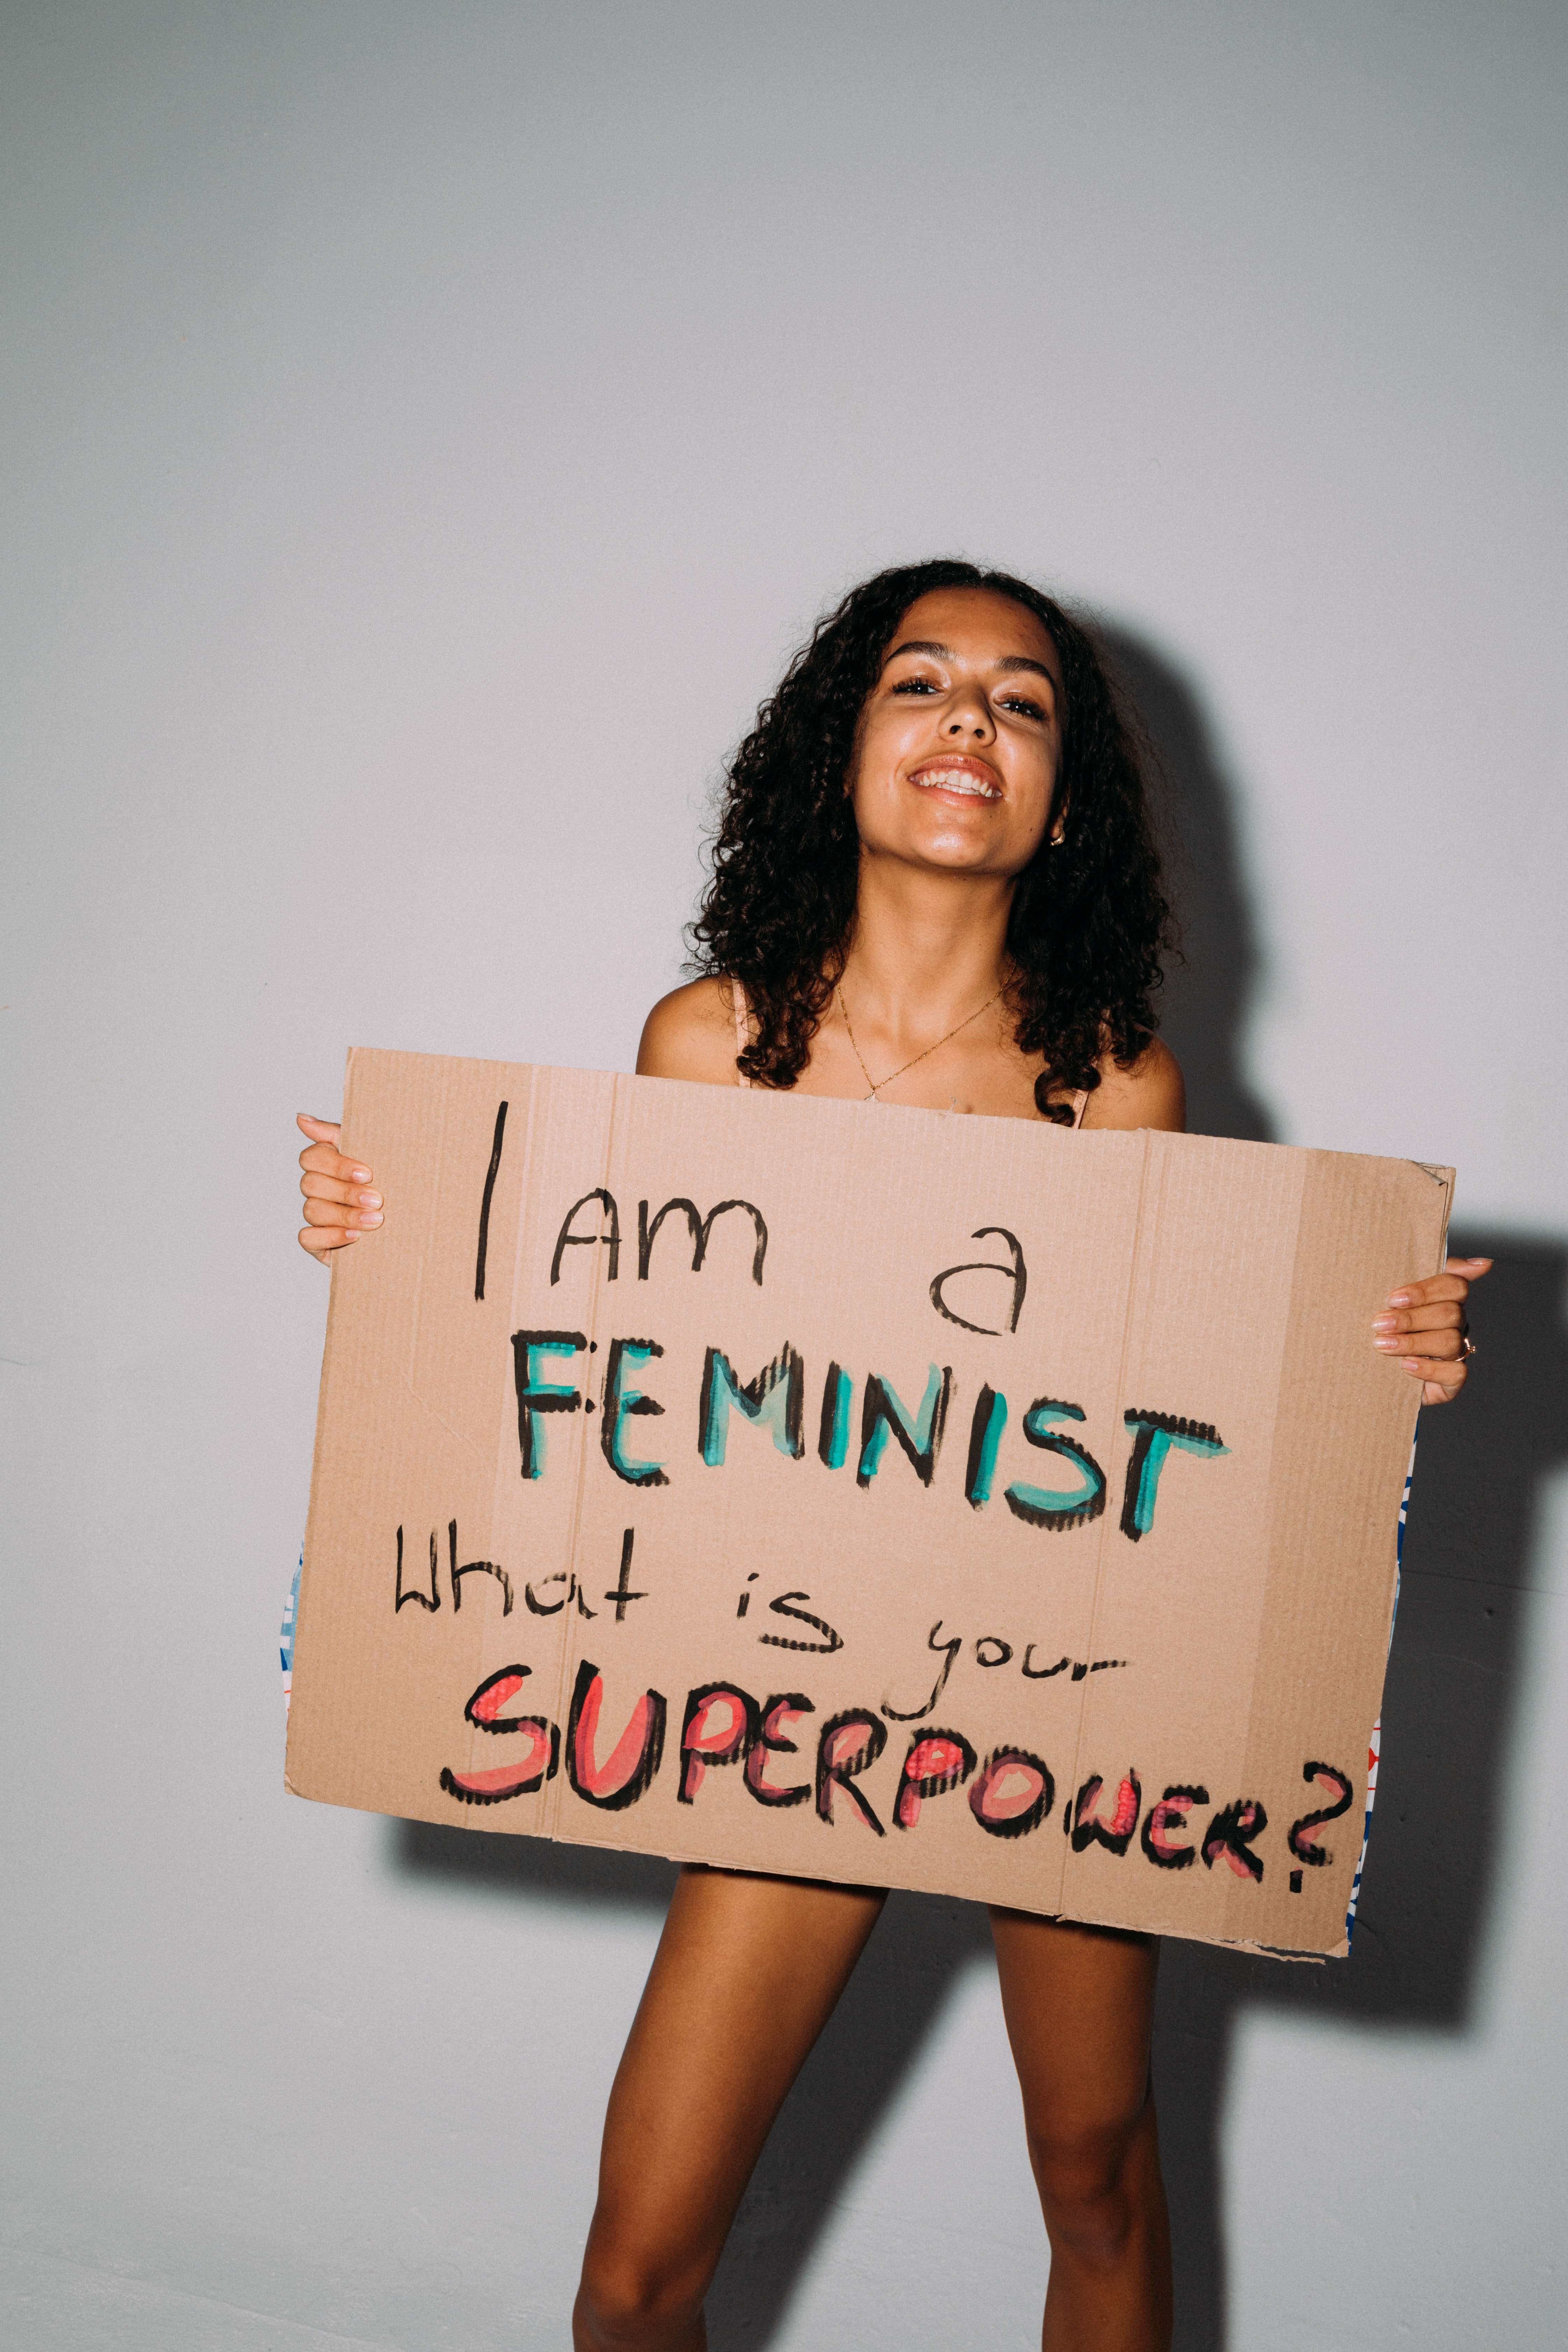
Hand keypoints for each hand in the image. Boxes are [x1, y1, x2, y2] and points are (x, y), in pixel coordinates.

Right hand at [297, 1113, 382, 1260]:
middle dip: (345, 1192)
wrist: (410, 1223)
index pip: (312, 1157)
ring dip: (345, 1215)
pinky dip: (331, 1236)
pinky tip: (356, 1237)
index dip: (336, 1166)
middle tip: (377, 1199)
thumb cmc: (388, 1181)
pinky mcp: (316, 1242)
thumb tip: (301, 1118)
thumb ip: (336, 1135)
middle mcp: (316, 1189)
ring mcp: (315, 1216)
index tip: (367, 1173)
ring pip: (312, 1210)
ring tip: (375, 1220)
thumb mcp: (371, 1153)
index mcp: (326, 1164)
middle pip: (310, 1184)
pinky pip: (308, 1238)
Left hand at [1372, 1255, 1490, 1405]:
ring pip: (1450, 1340)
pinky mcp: (1452, 1380)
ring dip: (1413, 1342)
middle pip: (1450, 1313)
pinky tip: (1405, 1366)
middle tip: (1378, 1324)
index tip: (1393, 1298)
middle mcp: (1454, 1324)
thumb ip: (1419, 1272)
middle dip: (1411, 1318)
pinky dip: (1428, 1369)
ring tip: (1382, 1345)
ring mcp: (1456, 1352)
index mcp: (1444, 1300)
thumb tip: (1480, 1262)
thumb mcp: (1391, 1297)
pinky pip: (1456, 1372)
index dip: (1425, 1291)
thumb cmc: (1381, 1327)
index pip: (1455, 1285)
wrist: (1365, 1371)